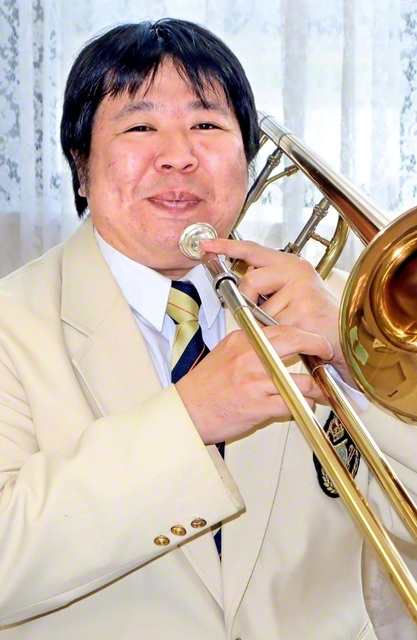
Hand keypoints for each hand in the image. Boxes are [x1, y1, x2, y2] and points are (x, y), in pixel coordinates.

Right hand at [175, 324, 332, 443]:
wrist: (186, 410)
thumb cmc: (204, 386)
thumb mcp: (226, 352)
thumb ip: (251, 345)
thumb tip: (278, 343)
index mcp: (242, 340)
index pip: (282, 328)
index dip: (305, 333)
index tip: (314, 339)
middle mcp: (250, 356)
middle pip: (296, 341)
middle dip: (319, 346)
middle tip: (327, 352)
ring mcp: (255, 381)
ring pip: (301, 379)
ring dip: (316, 387)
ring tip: (318, 390)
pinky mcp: (258, 405)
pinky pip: (293, 404)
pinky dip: (304, 407)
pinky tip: (305, 407)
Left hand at [200, 237, 354, 386]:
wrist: (347, 335)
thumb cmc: (318, 317)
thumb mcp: (294, 291)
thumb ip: (269, 282)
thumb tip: (243, 283)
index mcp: (291, 264)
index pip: (253, 250)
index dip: (227, 246)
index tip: (207, 244)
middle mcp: (296, 272)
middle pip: (250, 281)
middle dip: (249, 300)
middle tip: (264, 312)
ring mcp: (300, 291)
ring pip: (260, 309)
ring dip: (267, 323)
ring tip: (289, 324)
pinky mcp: (301, 313)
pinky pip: (271, 327)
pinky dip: (277, 335)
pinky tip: (295, 332)